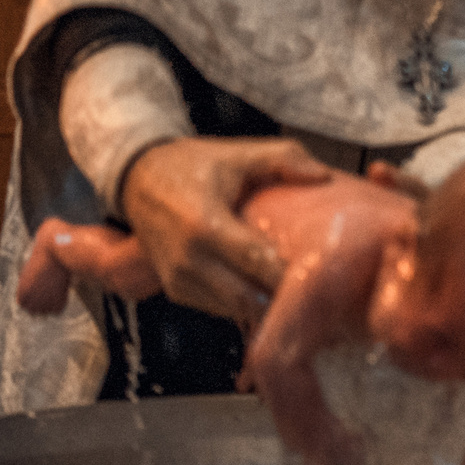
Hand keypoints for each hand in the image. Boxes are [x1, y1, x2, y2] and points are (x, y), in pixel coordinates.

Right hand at [119, 136, 331, 324]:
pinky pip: (220, 308)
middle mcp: (189, 260)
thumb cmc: (193, 166)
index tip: (325, 274)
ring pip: (236, 310)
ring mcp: (180, 280)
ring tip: (302, 296)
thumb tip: (323, 176)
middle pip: (249, 299)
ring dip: (267, 306)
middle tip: (322, 292)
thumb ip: (283, 159)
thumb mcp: (238, 154)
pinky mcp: (176, 291)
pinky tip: (270, 291)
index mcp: (205, 225)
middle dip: (285, 299)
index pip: (257, 264)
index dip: (292, 275)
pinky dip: (246, 304)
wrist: (139, 180)